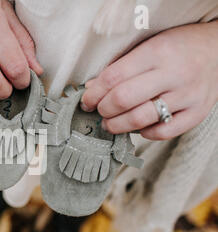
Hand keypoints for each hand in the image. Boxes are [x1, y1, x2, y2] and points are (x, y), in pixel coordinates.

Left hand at [82, 22, 217, 139]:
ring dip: (117, 126)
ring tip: (110, 124)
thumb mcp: (148, 46)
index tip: (86, 101)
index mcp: (157, 52)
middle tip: (99, 112)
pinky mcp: (197, 113)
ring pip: (141, 119)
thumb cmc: (176, 48)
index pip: (114, 77)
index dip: (94, 93)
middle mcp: (174, 74)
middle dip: (103, 110)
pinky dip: (144, 134)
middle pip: (124, 99)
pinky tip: (138, 127)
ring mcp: (187, 95)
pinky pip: (163, 132)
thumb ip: (121, 66)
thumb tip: (91, 89)